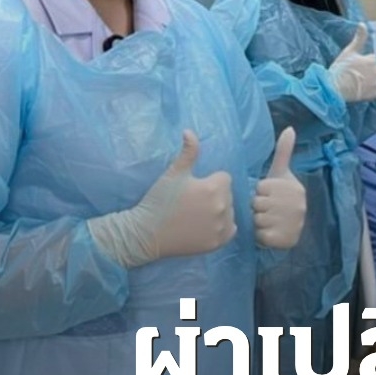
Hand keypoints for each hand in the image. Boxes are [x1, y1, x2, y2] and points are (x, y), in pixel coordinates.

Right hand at [87, 131, 235, 267]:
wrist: (146, 234)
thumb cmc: (159, 201)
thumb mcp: (173, 173)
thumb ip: (188, 152)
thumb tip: (189, 131)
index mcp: (215, 188)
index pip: (224, 178)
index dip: (209, 181)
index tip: (193, 188)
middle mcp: (223, 207)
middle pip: (228, 195)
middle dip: (214, 195)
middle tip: (193, 202)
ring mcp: (221, 226)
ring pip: (229, 212)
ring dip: (218, 211)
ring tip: (196, 215)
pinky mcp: (219, 242)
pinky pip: (229, 229)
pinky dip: (221, 227)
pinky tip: (204, 226)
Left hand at [253, 128, 306, 249]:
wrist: (290, 231)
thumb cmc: (280, 199)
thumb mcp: (280, 175)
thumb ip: (283, 153)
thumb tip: (290, 128)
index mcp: (295, 188)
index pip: (262, 187)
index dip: (261, 193)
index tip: (269, 197)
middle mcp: (298, 205)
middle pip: (258, 203)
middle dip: (258, 208)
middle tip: (267, 211)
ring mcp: (294, 223)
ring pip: (257, 219)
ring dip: (258, 222)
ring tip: (267, 221)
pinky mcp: (286, 240)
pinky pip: (261, 234)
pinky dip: (260, 236)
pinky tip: (269, 232)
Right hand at [330, 24, 375, 101]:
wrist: (334, 88)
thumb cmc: (340, 68)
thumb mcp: (349, 51)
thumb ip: (359, 38)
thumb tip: (362, 24)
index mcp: (372, 60)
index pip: (370, 60)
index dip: (361, 63)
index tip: (353, 68)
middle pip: (374, 71)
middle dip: (366, 73)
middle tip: (354, 76)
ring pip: (375, 81)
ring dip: (368, 83)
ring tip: (356, 84)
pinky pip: (374, 92)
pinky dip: (368, 93)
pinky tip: (359, 91)